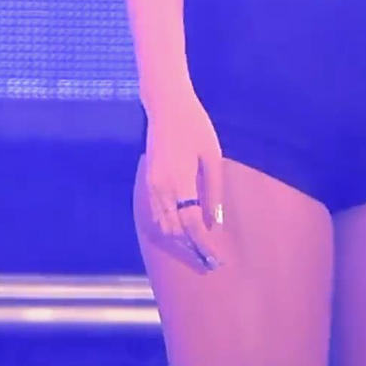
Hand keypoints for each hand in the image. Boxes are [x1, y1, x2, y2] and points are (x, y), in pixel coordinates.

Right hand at [139, 87, 225, 272]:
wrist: (166, 105)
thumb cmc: (195, 126)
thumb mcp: (212, 156)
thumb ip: (214, 191)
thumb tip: (215, 223)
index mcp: (180, 182)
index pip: (192, 225)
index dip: (204, 244)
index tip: (216, 258)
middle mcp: (161, 188)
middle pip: (175, 231)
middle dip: (192, 248)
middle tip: (211, 260)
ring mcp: (152, 186)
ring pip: (163, 226)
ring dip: (180, 240)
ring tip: (199, 249)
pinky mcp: (148, 181)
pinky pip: (156, 214)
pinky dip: (169, 227)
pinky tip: (183, 230)